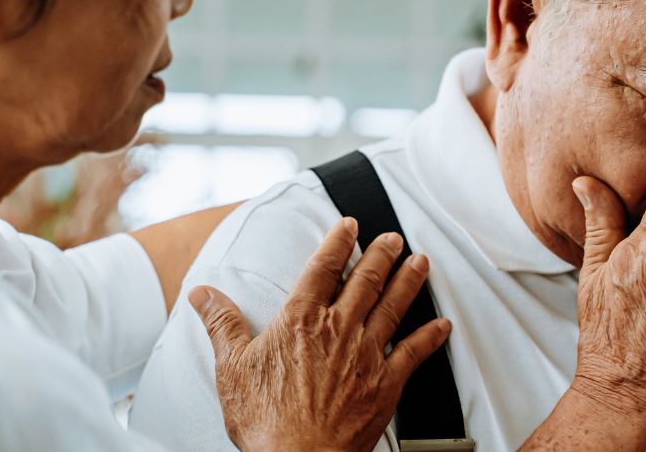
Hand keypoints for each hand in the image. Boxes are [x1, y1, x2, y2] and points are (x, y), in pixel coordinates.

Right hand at [189, 218, 451, 451]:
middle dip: (381, 254)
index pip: (323, 268)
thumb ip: (222, 324)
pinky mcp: (385, 383)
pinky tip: (443, 325)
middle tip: (393, 238)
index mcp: (301, 320)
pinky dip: (430, 337)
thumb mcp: (232, 368)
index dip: (338, 242)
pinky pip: (414, 352)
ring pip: (393, 306)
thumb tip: (203, 294)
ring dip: (409, 281)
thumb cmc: (265, 421)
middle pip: (365, 280)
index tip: (350, 225)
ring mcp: (365, 355)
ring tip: (420, 262)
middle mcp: (338, 329)